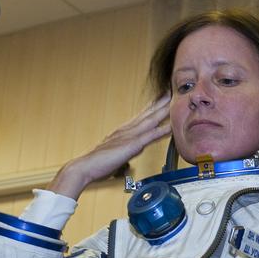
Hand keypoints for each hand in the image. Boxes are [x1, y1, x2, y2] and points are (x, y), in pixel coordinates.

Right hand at [49, 95, 170, 198]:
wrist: (85, 166)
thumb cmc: (97, 162)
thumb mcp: (114, 151)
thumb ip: (123, 147)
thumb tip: (131, 147)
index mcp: (123, 131)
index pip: (141, 116)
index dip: (151, 106)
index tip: (160, 97)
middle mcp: (127, 130)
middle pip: (147, 113)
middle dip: (160, 102)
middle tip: (171, 90)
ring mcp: (130, 136)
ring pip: (150, 120)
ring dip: (163, 110)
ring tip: (173, 100)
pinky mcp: (132, 145)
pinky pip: (150, 136)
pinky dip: (161, 130)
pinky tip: (170, 126)